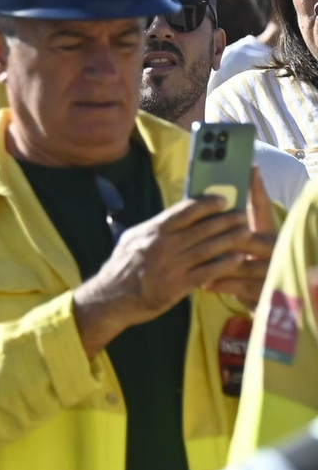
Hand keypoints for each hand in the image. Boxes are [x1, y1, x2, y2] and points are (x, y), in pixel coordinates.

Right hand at [73, 193, 258, 355]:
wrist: (111, 298)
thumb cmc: (121, 268)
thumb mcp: (130, 240)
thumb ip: (152, 229)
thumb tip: (171, 218)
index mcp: (152, 231)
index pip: (184, 211)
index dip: (206, 204)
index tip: (222, 200)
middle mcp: (164, 245)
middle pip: (201, 228)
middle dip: (225, 220)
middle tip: (243, 214)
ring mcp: (172, 265)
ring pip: (208, 248)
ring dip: (230, 239)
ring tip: (246, 233)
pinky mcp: (178, 285)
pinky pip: (207, 272)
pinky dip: (224, 264)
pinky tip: (238, 259)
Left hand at [203, 167, 277, 307]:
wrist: (262, 302)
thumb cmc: (240, 269)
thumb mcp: (234, 248)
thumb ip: (224, 230)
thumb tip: (207, 206)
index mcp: (265, 233)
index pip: (262, 207)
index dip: (257, 188)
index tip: (250, 168)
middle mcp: (274, 248)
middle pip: (249, 237)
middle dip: (225, 236)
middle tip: (203, 232)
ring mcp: (274, 269)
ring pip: (243, 262)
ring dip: (218, 263)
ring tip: (195, 263)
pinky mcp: (268, 291)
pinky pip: (243, 285)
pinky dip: (222, 284)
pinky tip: (206, 284)